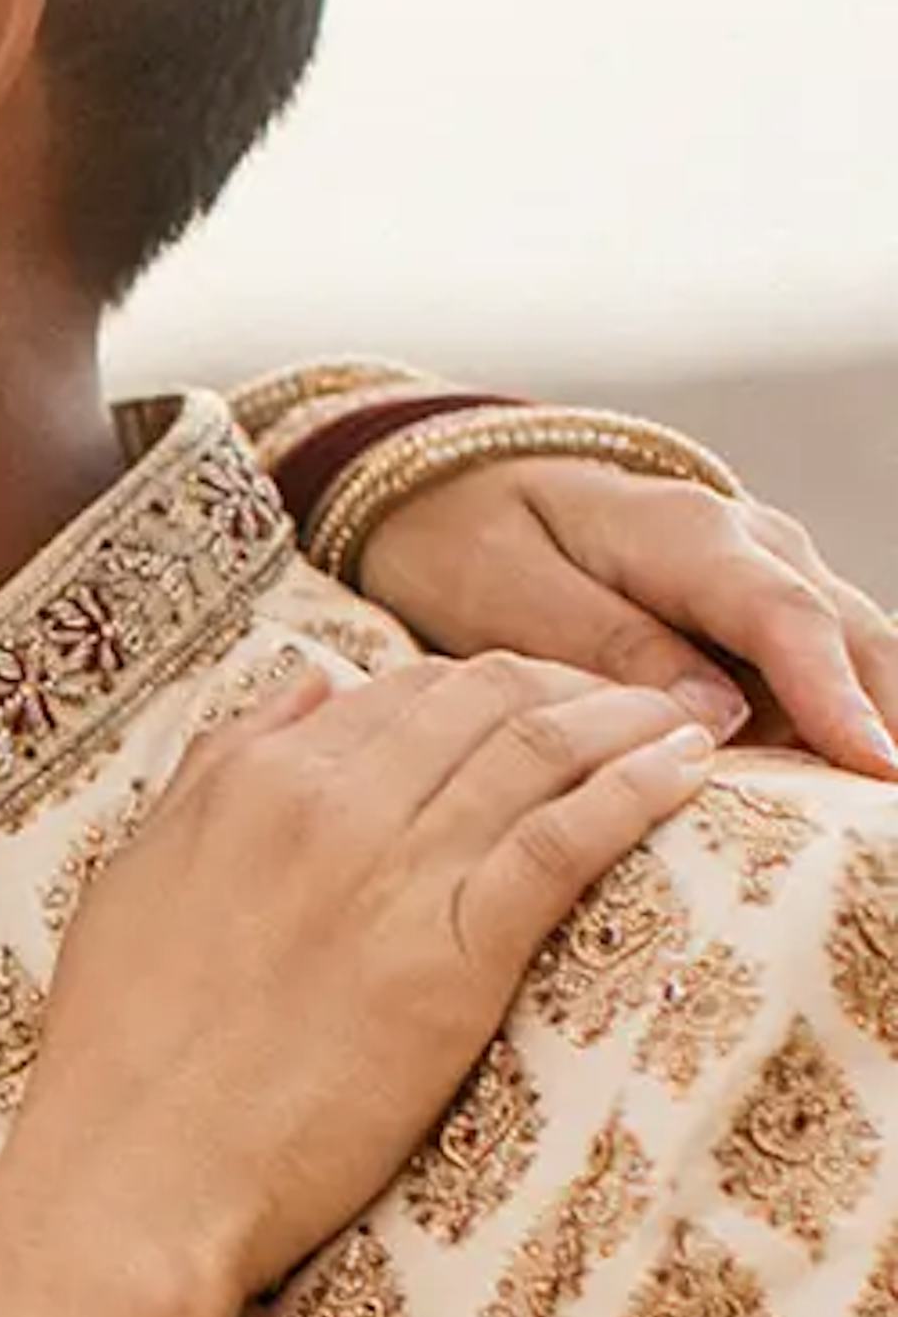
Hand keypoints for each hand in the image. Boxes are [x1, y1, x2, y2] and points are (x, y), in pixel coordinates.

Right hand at [13, 654, 719, 1301]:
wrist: (137, 1179)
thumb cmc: (121, 1055)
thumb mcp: (137, 881)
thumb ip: (215, 772)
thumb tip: (308, 685)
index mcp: (251, 781)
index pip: (396, 690)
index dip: (479, 686)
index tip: (530, 704)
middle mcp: (327, 804)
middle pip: (480, 699)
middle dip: (565, 683)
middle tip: (622, 703)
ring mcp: (394, 875)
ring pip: (535, 748)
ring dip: (621, 719)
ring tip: (677, 721)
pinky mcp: (453, 955)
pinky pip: (565, 838)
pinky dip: (634, 789)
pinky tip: (682, 772)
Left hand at [355, 453, 897, 776]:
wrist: (460, 489)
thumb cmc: (473, 539)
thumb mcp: (508, 588)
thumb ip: (608, 646)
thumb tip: (713, 717)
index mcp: (689, 534)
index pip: (785, 619)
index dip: (834, 697)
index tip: (875, 766)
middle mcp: (754, 548)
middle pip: (853, 640)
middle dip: (887, 723)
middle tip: (888, 824)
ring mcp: (768, 581)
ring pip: (854, 658)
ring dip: (872, 729)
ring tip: (872, 827)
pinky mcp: (757, 622)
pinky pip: (817, 676)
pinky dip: (835, 731)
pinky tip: (836, 803)